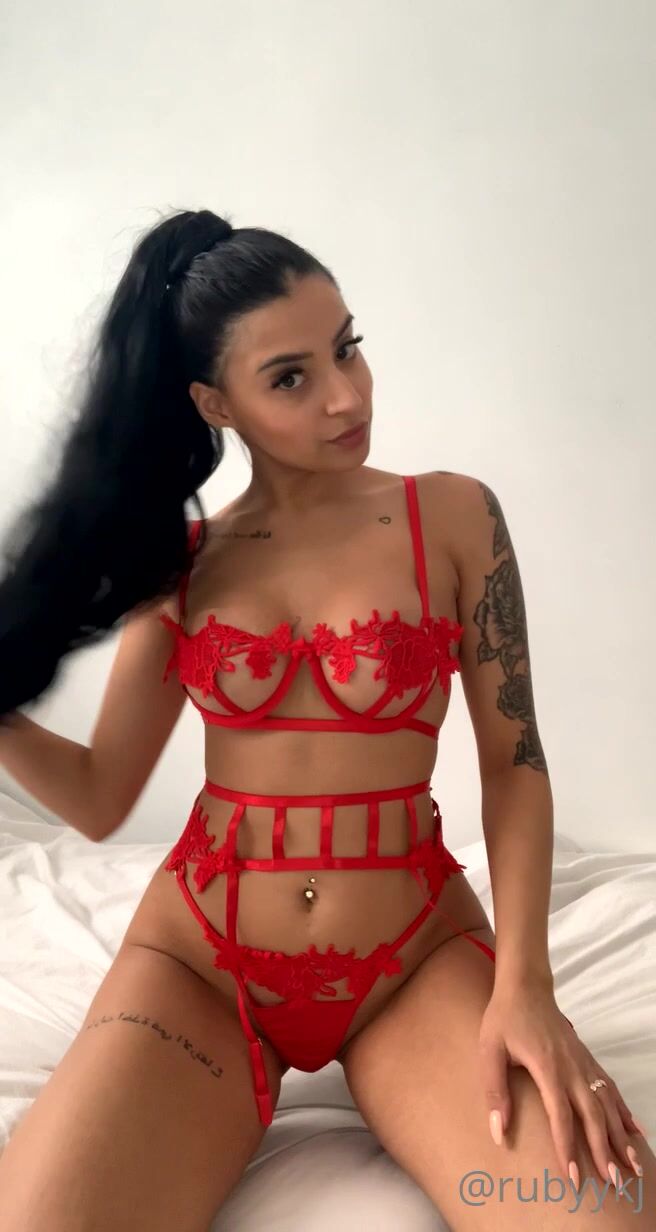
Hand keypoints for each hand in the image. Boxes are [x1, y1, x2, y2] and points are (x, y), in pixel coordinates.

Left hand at [478, 983, 643, 1188]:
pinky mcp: (587, 1059)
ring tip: (633, 1165)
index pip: (560, 1116)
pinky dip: (625, 1111)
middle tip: (614, 1183)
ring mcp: (583, 1063)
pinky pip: (611, 1088)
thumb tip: (498, 1133)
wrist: (526, 986)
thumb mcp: (489, 1051)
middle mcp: (572, 1068)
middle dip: (603, 1150)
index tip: (571, 1177)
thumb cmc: (504, 1019)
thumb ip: (495, 1091)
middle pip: (593, 1115)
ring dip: (621, 1136)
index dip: (566, 1147)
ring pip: (608, 1104)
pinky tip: (637, 1131)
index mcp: (548, 1068)